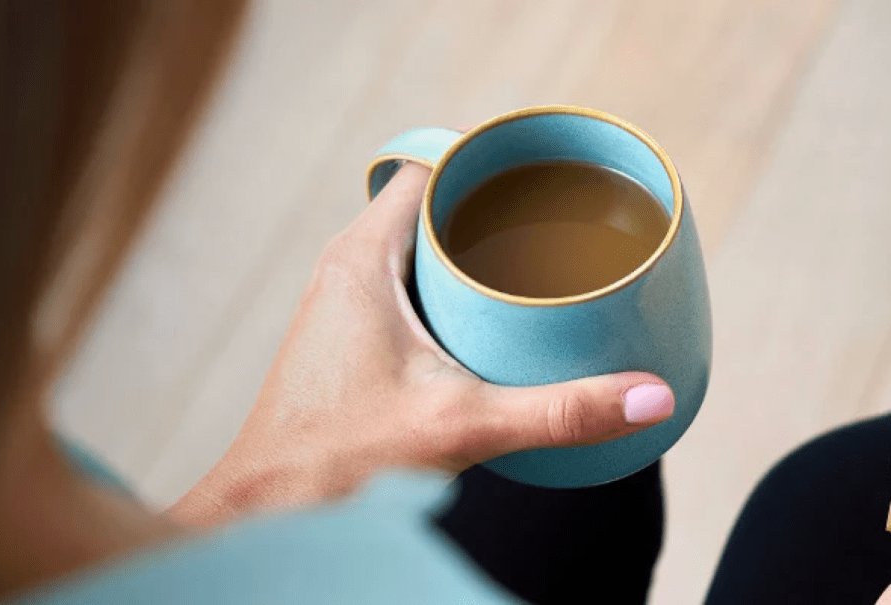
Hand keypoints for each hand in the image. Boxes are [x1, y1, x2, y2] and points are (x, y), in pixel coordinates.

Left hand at [170, 162, 674, 526]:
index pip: (427, 170)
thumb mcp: (463, 425)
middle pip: (425, 207)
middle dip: (487, 213)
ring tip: (526, 271)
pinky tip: (480, 324)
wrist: (269, 507)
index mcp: (361, 258)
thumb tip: (651, 395)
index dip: (482, 165)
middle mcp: (343, 268)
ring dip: (464, 254)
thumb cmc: (337, 458)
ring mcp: (339, 301)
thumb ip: (562, 410)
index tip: (536, 180)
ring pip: (412, 248)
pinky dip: (442, 290)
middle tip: (548, 232)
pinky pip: (401, 286)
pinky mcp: (345, 336)